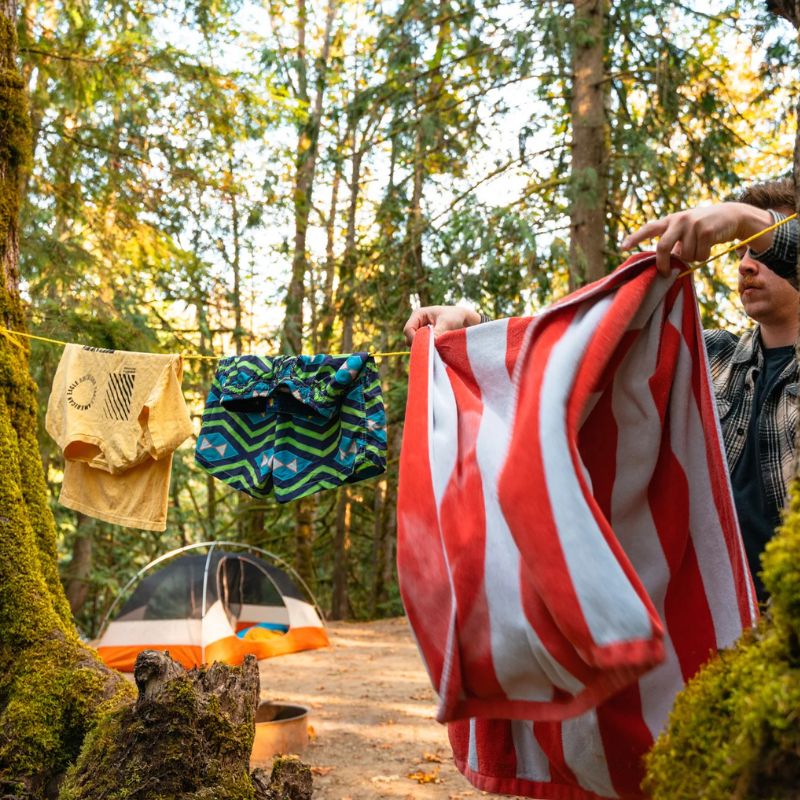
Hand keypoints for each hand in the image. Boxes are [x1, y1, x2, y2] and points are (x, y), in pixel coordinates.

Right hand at [403, 305, 481, 343]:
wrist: (463, 320)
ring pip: (414, 345)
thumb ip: (438, 332)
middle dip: (419, 344)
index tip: (427, 345)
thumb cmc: (455, 316)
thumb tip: (432, 342)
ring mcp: (420, 332)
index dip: (414, 339)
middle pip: (409, 338)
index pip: (408, 329)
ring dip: (424, 347)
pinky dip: (428, 350)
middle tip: (433, 348)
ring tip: (437, 348)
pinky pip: (422, 347)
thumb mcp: (446, 323)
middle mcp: (416, 323)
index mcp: (418, 314)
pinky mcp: (425, 339)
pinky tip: (437, 349)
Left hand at [621, 203, 773, 275]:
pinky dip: (704, 256)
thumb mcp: (685, 232)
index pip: (648, 229)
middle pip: (662, 247)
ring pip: (685, 255)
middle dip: (662, 263)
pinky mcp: (706, 230)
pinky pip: (700, 255)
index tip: (622, 248)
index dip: (635, 238)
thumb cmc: (702, 229)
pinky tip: (710, 245)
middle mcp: (678, 220)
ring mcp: (692, 223)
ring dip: (693, 258)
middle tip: (664, 273)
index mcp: (669, 220)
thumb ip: (672, 245)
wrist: (732, 215)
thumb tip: (662, 267)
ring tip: (700, 246)